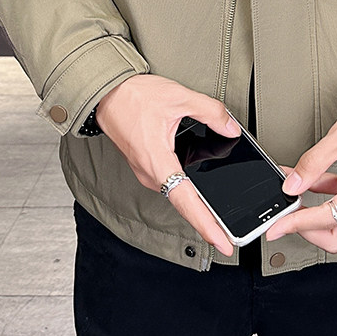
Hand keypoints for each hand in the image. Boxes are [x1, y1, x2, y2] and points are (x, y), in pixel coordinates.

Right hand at [96, 74, 239, 255]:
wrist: (104, 92)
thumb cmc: (133, 97)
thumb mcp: (179, 97)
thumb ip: (210, 112)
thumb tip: (231, 128)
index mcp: (157, 161)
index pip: (186, 202)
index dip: (207, 225)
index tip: (223, 242)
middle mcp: (150, 173)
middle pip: (184, 203)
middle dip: (208, 220)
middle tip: (232, 235)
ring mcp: (146, 172)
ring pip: (177, 193)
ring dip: (198, 204)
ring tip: (222, 217)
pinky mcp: (146, 166)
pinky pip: (170, 182)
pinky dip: (187, 190)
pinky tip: (202, 189)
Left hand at [265, 96, 336, 252]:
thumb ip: (313, 163)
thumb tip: (292, 185)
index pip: (329, 219)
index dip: (298, 224)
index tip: (277, 226)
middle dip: (307, 231)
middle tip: (284, 219)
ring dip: (313, 215)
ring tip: (291, 197)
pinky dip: (322, 199)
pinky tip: (305, 183)